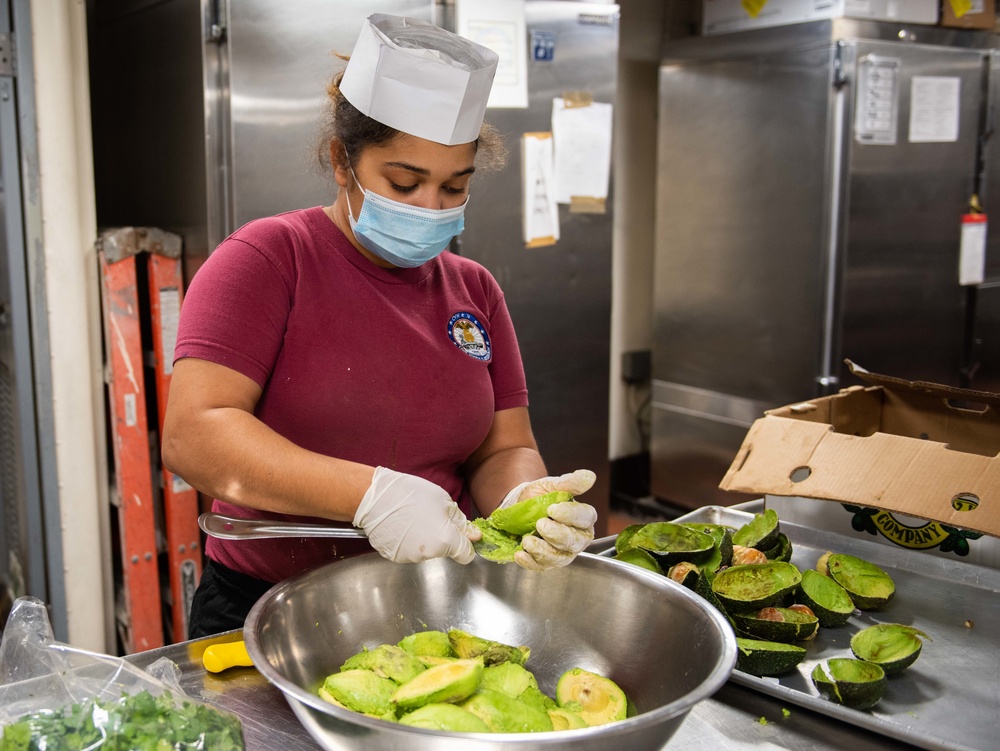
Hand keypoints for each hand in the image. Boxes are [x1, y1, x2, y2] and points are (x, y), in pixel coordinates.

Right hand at [354, 467, 478, 563]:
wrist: (376, 498)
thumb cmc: (412, 494)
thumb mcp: (444, 501)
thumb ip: (460, 522)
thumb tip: (474, 536)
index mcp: (446, 540)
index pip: (466, 555)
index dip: (466, 545)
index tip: (460, 535)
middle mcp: (429, 554)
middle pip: (444, 550)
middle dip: (442, 537)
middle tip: (430, 516)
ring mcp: (410, 557)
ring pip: (426, 551)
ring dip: (424, 539)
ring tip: (412, 519)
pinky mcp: (394, 557)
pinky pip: (408, 550)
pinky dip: (407, 541)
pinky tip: (401, 525)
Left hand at [499, 470, 598, 571]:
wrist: (519, 507)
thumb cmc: (541, 497)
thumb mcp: (552, 486)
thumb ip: (571, 483)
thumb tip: (589, 476)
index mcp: (584, 518)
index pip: (585, 518)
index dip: (571, 515)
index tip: (553, 509)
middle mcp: (578, 538)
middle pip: (574, 542)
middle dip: (557, 534)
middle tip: (540, 524)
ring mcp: (563, 553)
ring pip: (559, 558)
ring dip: (542, 551)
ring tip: (526, 541)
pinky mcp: (547, 563)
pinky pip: (541, 567)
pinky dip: (530, 562)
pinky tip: (520, 554)